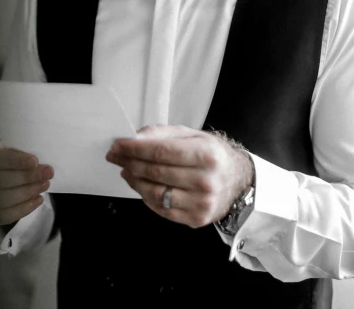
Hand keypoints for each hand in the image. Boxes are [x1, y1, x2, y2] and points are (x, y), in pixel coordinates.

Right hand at [0, 140, 53, 227]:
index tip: (35, 162)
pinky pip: (1, 217)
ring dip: (27, 194)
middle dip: (27, 178)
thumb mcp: (6, 148)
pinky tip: (37, 200)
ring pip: (0, 201)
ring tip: (44, 186)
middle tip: (48, 175)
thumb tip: (39, 167)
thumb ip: (19, 155)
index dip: (16, 161)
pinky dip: (22, 210)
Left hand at [106, 125, 253, 228]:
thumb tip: (134, 138)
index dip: (134, 149)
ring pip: (156, 193)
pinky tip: (142, 186)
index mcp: (206, 154)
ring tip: (127, 171)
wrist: (239, 180)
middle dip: (130, 163)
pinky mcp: (196, 219)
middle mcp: (205, 180)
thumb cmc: (212, 154)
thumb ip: (163, 134)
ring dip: (135, 182)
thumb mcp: (193, 135)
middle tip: (115, 157)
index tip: (117, 146)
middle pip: (155, 172)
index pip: (160, 151)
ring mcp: (201, 203)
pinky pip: (162, 209)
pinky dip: (146, 197)